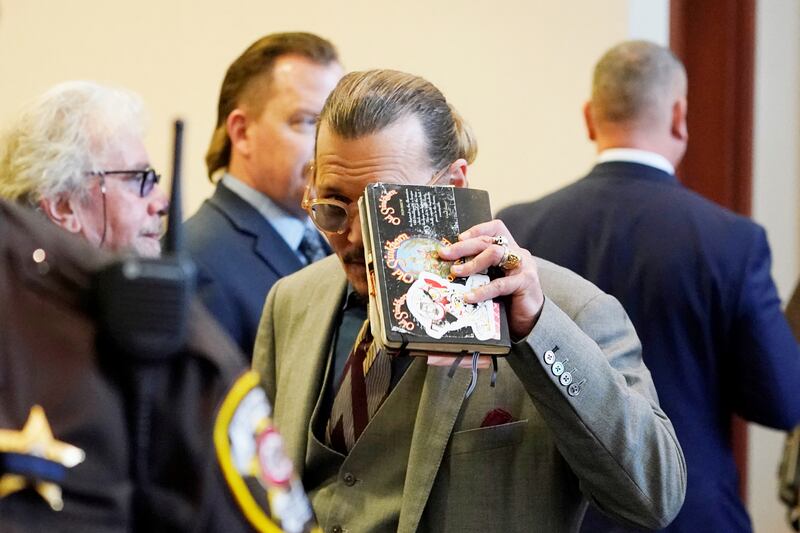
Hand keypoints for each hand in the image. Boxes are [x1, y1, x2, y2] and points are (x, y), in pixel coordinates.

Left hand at [437, 220, 543, 340]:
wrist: (531, 320)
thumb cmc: (510, 300)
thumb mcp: (493, 280)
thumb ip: (480, 271)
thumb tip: (452, 266)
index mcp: (510, 250)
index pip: (496, 228)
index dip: (477, 230)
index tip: (459, 238)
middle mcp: (518, 253)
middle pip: (488, 241)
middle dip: (464, 247)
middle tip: (445, 254)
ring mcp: (523, 266)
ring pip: (494, 254)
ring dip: (471, 263)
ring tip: (456, 271)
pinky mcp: (526, 282)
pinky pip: (500, 284)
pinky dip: (482, 290)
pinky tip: (469, 296)